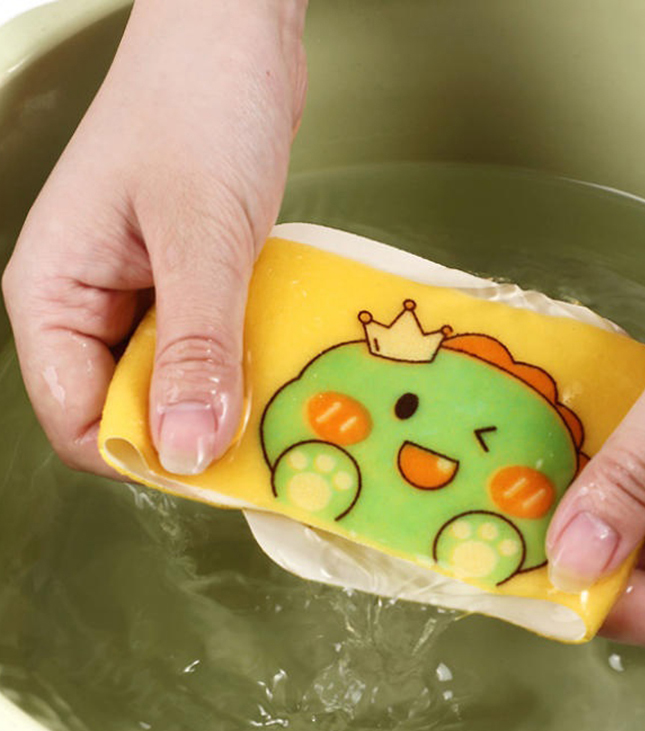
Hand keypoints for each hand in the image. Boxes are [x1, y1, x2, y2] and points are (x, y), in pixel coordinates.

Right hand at [2, 0, 306, 476]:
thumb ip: (195, 345)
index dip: (145, 453)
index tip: (219, 466)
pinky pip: (209, 345)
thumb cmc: (202, 108)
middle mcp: (91, 303)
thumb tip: (185, 449)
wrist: (238, 32)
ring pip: (176, 381)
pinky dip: (243, 360)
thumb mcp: (201, 235)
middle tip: (266, 438)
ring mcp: (141, 292)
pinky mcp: (188, 280)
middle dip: (193, 429)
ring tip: (283, 402)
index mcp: (55, 294)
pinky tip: (283, 362)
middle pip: (130, 408)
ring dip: (226, 396)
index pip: (78, 420)